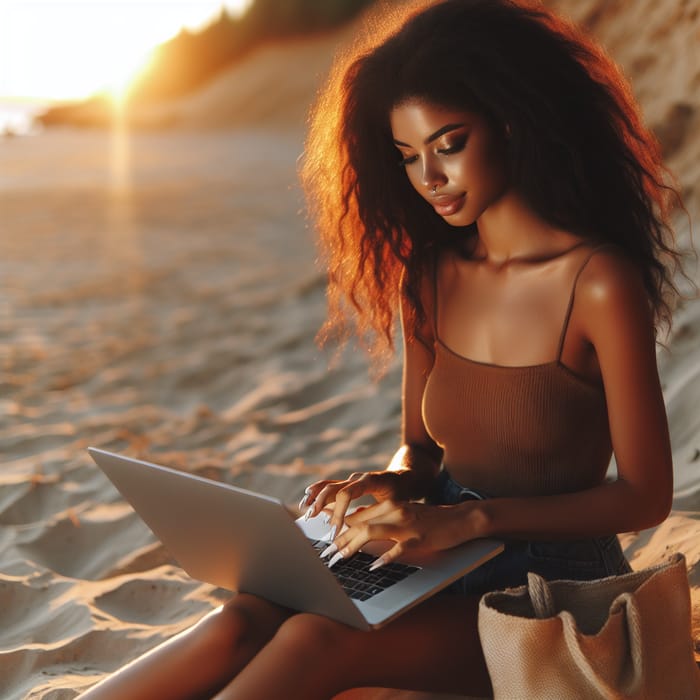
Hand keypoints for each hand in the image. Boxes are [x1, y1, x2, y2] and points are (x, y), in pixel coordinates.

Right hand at [300, 469, 420, 537]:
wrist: (405, 478)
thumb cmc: (402, 493)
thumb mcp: (396, 504)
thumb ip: (381, 514)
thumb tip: (365, 531)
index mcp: (369, 481)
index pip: (347, 494)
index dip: (338, 511)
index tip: (335, 528)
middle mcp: (357, 478)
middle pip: (334, 487)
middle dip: (321, 503)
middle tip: (312, 519)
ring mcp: (351, 480)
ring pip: (329, 485)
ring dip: (316, 497)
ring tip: (306, 509)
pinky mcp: (348, 484)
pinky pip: (330, 485)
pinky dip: (318, 491)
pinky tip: (308, 498)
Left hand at [320, 499, 480, 569]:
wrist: (461, 518)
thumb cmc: (429, 520)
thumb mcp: (402, 515)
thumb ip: (380, 519)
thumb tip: (355, 527)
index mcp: (388, 505)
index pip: (355, 517)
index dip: (337, 530)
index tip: (323, 543)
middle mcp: (394, 510)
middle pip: (358, 524)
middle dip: (338, 541)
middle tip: (325, 557)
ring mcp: (406, 523)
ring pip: (371, 532)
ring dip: (352, 546)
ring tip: (340, 559)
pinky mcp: (419, 537)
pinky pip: (398, 547)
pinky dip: (384, 557)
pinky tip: (374, 566)